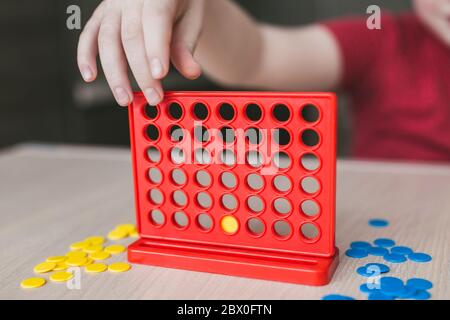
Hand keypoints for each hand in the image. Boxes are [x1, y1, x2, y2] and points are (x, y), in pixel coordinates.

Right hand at [77, 0, 204, 105]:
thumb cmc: (179, 3)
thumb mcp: (192, 19)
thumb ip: (186, 46)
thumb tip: (191, 72)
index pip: (155, 21)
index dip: (155, 50)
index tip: (159, 75)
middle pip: (131, 37)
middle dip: (141, 73)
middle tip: (153, 97)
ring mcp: (113, 6)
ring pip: (107, 40)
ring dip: (114, 73)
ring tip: (125, 98)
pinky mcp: (101, 15)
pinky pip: (89, 35)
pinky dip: (85, 56)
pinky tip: (90, 76)